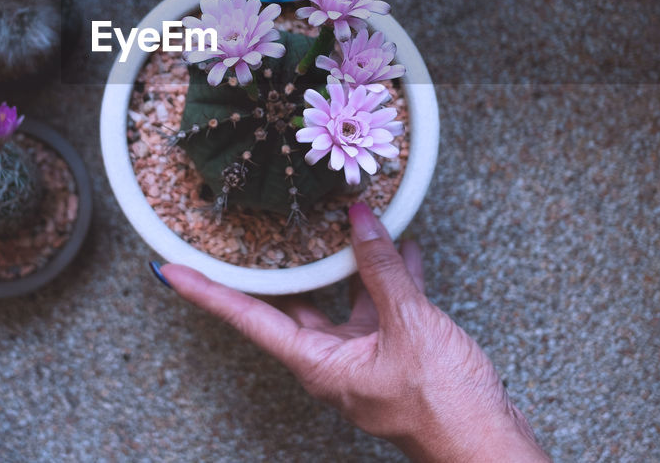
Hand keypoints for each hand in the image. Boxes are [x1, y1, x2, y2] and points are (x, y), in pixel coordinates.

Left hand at [158, 202, 549, 462]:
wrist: (490, 446)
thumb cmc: (444, 406)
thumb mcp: (410, 325)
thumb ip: (382, 269)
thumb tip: (359, 219)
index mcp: (319, 363)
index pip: (249, 319)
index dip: (207, 292)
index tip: (170, 269)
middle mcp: (333, 362)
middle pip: (295, 305)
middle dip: (284, 265)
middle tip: (257, 226)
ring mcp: (364, 360)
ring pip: (344, 300)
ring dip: (349, 263)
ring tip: (346, 218)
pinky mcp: (395, 357)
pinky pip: (382, 308)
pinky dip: (390, 277)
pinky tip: (402, 246)